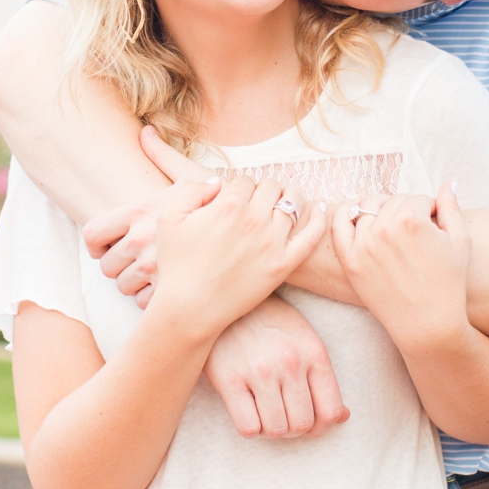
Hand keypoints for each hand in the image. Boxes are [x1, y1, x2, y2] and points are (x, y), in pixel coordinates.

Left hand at [83, 126, 217, 307]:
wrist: (253, 238)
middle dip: (118, 268)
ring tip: (154, 276)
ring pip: (123, 289)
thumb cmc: (223, 205)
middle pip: (107, 267)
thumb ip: (163, 156)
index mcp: (140, 213)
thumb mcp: (192, 176)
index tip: (107, 247)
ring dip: (134, 286)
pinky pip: (142, 304)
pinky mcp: (170, 293)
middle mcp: (142, 242)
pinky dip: (151, 300)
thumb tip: (145, 131)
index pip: (92, 235)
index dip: (96, 244)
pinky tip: (167, 288)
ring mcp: (154, 270)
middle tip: (134, 264)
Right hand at [150, 174, 326, 341]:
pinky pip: (312, 234)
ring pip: (293, 203)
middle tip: (258, 199)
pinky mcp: (284, 264)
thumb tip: (219, 181)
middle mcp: (254, 220)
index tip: (236, 197)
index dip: (240, 186)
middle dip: (264, 189)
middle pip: (271, 186)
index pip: (245, 179)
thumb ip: (193, 190)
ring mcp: (272, 243)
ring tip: (285, 199)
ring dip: (289, 196)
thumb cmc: (177, 264)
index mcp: (228, 205)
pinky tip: (319, 208)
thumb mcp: (169, 217)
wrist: (190, 309)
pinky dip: (319, 218)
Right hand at [205, 295, 349, 438]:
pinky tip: (246, 409)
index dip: (321, 426)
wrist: (227, 299)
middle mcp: (290, 362)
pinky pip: (248, 428)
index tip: (310, 423)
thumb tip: (342, 417)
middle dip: (294, 428)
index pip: (331, 411)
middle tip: (283, 416)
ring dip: (271, 429)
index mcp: (314, 352)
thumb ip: (322, 377)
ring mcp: (259, 371)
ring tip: (264, 413)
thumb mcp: (304, 339)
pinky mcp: (229, 379)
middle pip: (302, 424)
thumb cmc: (270, 322)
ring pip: (276, 430)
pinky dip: (250, 427)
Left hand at [331, 183, 471, 348]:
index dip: (430, 209)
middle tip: (416, 228)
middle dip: (407, 210)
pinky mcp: (350, 262)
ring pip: (367, 209)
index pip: (418, 198)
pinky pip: (339, 225)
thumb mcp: (460, 242)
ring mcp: (363, 245)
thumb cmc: (449, 284)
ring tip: (393, 225)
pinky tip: (355, 212)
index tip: (435, 223)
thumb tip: (450, 183)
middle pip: (393, 201)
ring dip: (380, 211)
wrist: (428, 325)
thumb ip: (452, 207)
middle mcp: (383, 229)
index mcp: (411, 219)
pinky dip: (345, 213)